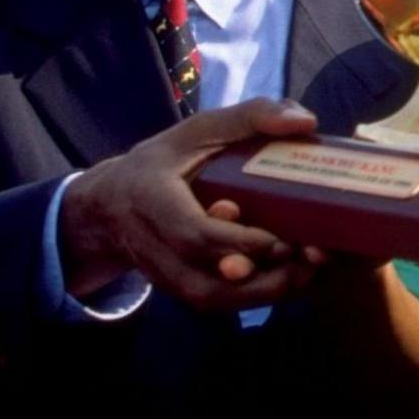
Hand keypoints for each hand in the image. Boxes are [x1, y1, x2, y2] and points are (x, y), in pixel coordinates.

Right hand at [59, 98, 319, 310]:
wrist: (112, 203)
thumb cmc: (167, 159)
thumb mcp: (201, 128)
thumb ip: (252, 116)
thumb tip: (306, 122)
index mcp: (152, 197)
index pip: (192, 233)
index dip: (238, 242)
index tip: (281, 238)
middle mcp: (150, 243)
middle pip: (202, 282)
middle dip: (258, 281)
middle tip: (305, 262)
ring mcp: (160, 272)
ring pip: (207, 300)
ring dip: (259, 295)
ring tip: (302, 274)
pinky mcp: (173, 287)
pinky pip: (211, 302)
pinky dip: (250, 297)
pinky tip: (286, 280)